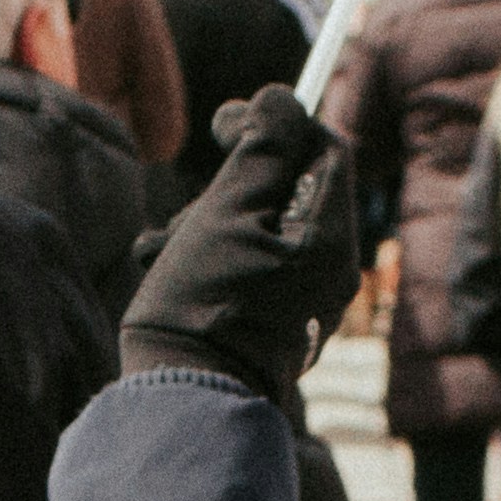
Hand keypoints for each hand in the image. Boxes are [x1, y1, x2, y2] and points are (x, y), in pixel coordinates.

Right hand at [124, 87, 362, 400]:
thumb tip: (281, 98)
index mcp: (330, 239)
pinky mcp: (279, 324)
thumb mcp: (227, 211)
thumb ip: (262, 149)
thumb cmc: (203, 304)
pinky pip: (256, 266)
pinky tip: (173, 270)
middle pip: (293, 189)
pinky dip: (216, 257)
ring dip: (214, 221)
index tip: (226, 121)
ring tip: (168, 247)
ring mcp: (307, 302)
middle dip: (236, 183)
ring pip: (266, 227)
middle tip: (192, 197)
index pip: (326, 149)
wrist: (186, 402)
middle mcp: (331, 271)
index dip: (279, 124)